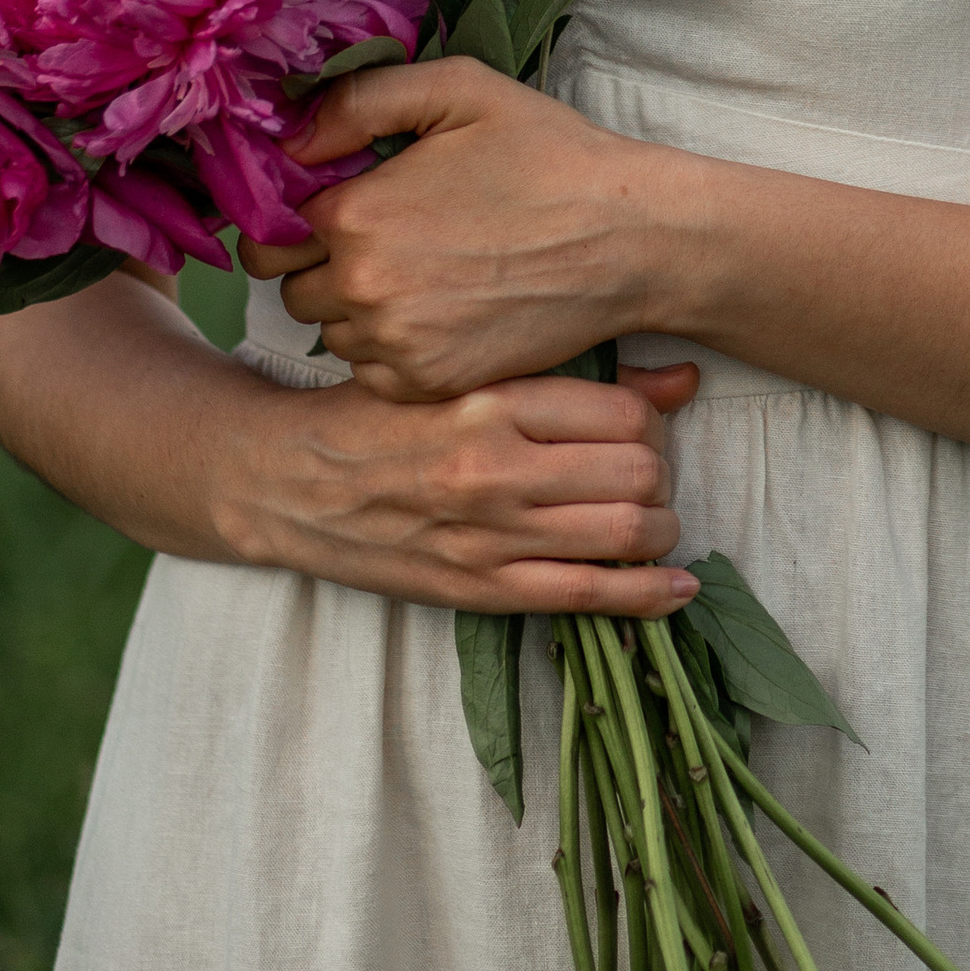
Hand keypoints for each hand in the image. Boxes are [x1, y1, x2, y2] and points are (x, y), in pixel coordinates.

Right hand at [219, 357, 704, 615]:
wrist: (286, 481)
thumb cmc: (377, 414)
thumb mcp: (459, 372)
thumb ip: (565, 374)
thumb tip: (683, 379)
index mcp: (489, 397)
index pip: (623, 411)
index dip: (653, 421)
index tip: (645, 427)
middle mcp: (495, 465)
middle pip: (636, 471)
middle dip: (661, 475)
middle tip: (650, 474)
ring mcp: (487, 534)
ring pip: (624, 533)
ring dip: (660, 530)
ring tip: (654, 522)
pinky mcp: (476, 590)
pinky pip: (587, 597)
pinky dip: (647, 595)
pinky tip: (676, 587)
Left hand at [244, 55, 686, 401]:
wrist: (627, 240)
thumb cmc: (547, 155)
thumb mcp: (459, 89)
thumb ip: (360, 100)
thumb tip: (291, 135)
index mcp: (355, 213)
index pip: (269, 229)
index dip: (294, 212)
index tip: (335, 201)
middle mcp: (362, 287)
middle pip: (291, 285)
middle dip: (320, 260)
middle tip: (381, 236)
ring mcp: (396, 344)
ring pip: (330, 330)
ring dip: (353, 306)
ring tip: (417, 271)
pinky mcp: (430, 384)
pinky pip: (371, 371)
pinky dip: (389, 346)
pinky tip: (435, 310)